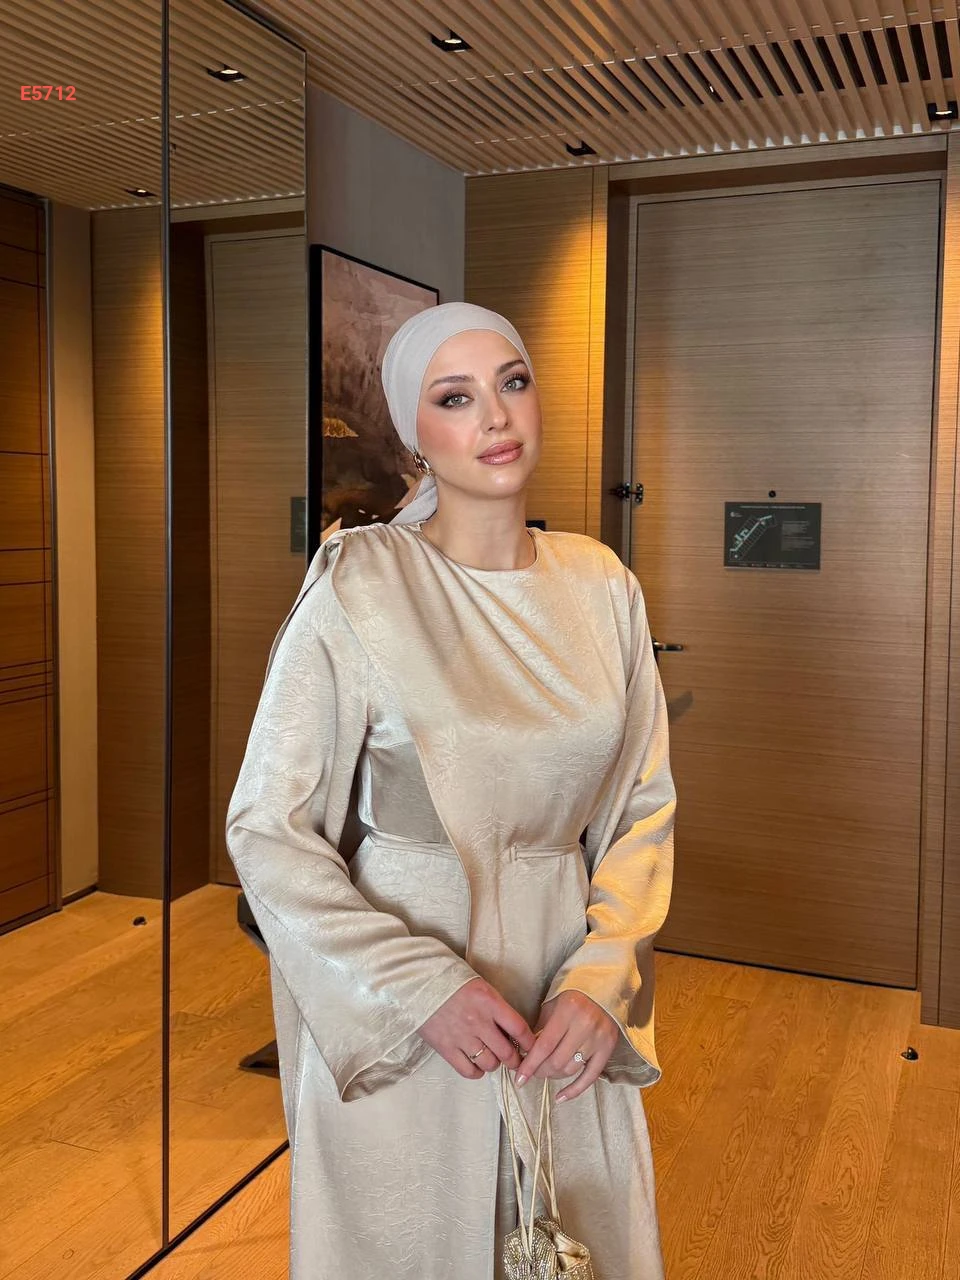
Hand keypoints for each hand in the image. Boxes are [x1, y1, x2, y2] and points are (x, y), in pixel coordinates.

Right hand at [417, 977, 535, 1079]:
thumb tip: (511, 1030)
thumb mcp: (480, 986)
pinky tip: (476, 1064)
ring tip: (492, 1058)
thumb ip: (496, 1007)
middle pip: (507, 1052)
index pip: (519, 1028)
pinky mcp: (446, 1048)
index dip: (530, 1043)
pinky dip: (476, 1072)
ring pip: (490, 1064)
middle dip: (515, 1060)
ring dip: (495, 1064)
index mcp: (490, 1002)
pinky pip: (469, 1070)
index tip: (533, 1048)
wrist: (418, 983)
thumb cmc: (451, 981)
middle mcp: (478, 1021)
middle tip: (516, 1060)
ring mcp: (462, 1037)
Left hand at [516, 992, 618, 1101]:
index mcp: (568, 1011)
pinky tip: (561, 1098)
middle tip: (532, 1072)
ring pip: (570, 1069)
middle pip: (557, 1061)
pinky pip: (590, 1076)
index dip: (530, 1064)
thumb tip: (526, 1054)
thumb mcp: (553, 1005)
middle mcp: (585, 1026)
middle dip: (540, 1071)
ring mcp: (598, 1039)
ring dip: (554, 1076)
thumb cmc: (573, 996)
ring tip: (545, 1073)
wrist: (605, 989)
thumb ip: (541, 1028)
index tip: (518, 1078)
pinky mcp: (608, 1049)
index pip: (545, 1045)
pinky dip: (575, 1090)